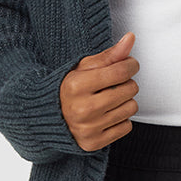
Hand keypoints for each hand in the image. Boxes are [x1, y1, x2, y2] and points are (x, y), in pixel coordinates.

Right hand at [60, 31, 139, 151]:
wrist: (49, 117)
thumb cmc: (70, 87)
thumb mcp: (84, 67)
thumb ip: (110, 54)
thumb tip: (131, 38)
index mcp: (76, 85)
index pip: (121, 71)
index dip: (131, 64)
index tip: (129, 64)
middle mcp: (82, 109)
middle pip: (130, 89)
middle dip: (127, 83)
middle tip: (115, 83)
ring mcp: (88, 128)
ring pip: (131, 108)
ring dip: (125, 101)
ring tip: (111, 98)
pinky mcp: (94, 143)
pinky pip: (126, 127)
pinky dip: (121, 119)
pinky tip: (107, 114)